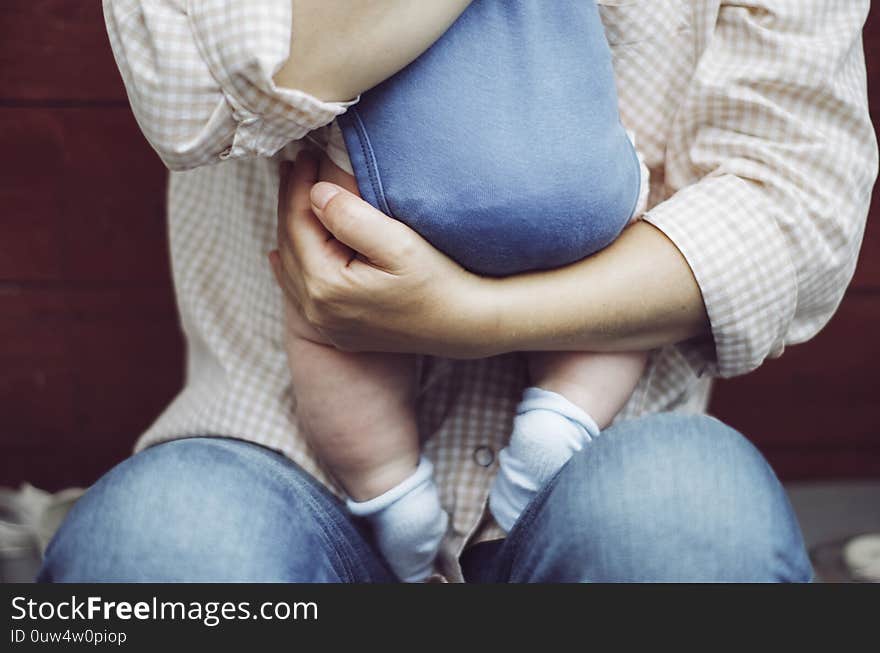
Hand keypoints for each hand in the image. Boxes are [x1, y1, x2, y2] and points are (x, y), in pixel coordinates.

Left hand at [270, 151, 499, 357]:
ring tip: (294, 196)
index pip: (297, 223)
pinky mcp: (339, 331)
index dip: (297, 185)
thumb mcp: (398, 243)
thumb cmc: (438, 282)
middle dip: (291, 203)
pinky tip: (283, 253)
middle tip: (295, 165)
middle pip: (290, 245)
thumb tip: (315, 193)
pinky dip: (293, 267)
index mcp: (326, 286)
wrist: (466, 326)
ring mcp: (326, 325)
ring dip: (291, 230)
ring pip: (293, 268)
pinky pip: (301, 293)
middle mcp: (318, 310)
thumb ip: (352, 217)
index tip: (304, 153)